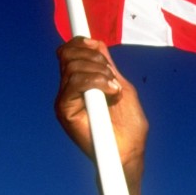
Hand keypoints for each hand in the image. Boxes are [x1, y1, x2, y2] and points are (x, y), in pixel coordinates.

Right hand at [54, 37, 147, 174]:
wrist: (130, 151)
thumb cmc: (128, 125)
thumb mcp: (120, 86)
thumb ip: (107, 67)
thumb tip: (94, 43)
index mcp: (79, 83)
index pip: (69, 53)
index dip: (78, 43)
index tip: (94, 44)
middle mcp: (68, 90)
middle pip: (68, 54)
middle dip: (94, 58)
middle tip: (112, 76)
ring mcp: (65, 100)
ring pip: (73, 67)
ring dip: (100, 73)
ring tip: (114, 89)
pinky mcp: (65, 111)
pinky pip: (75, 83)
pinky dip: (96, 82)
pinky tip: (110, 93)